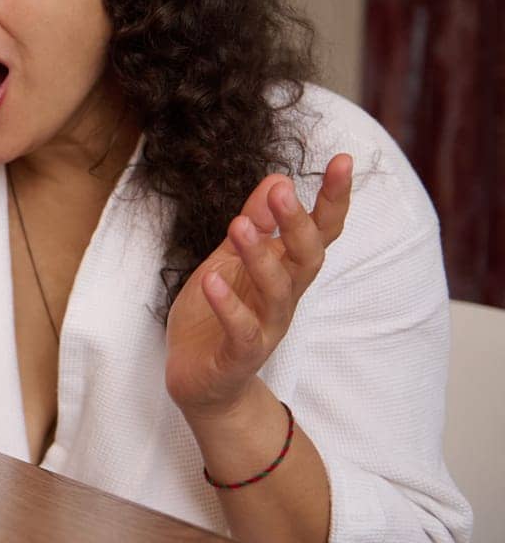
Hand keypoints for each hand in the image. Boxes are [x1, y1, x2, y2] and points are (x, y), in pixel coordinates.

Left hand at [165, 154, 353, 418]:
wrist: (201, 383)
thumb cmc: (216, 316)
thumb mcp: (228, 260)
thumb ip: (253, 223)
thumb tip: (275, 179)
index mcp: (285, 271)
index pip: (320, 232)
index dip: (333, 198)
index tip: (342, 160)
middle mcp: (285, 298)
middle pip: (307, 257)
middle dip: (298, 223)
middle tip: (282, 189)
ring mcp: (266, 328)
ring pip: (278, 291)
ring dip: (261, 257)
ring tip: (239, 224)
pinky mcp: (240, 356)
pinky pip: (242, 331)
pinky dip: (229, 305)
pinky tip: (212, 280)